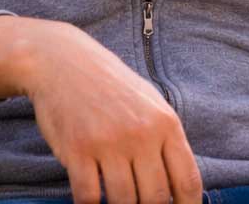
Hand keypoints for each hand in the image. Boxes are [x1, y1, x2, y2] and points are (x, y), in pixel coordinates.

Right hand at [0, 17, 201, 203]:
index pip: (187, 182)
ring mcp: (108, 141)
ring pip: (124, 203)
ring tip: (113, 197)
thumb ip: (165, 141)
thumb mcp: (148, 101)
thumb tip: (180, 190)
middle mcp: (140, 133)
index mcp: (164, 122)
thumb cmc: (108, 83)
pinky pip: (89, 198)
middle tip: (138, 203)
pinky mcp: (77, 149)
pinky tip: (90, 198)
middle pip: (156, 199)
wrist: (61, 59)